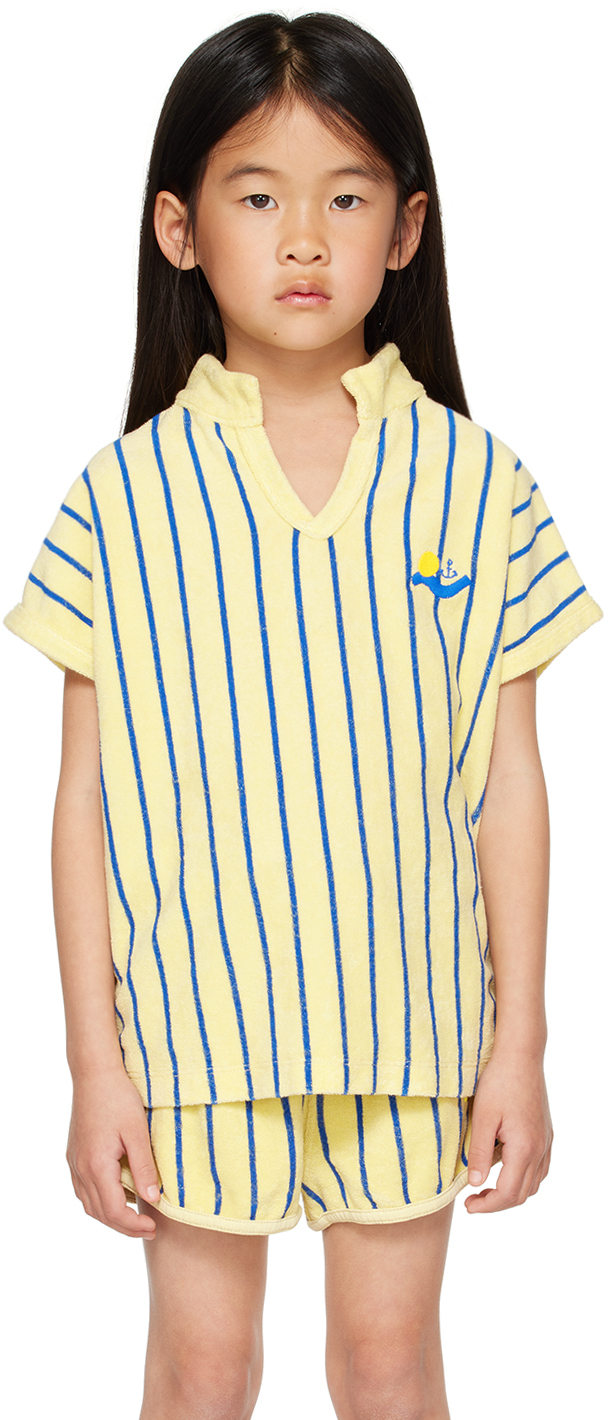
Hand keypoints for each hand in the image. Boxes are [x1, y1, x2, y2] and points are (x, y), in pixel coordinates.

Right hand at [66, 1066, 160, 1237]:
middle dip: (123, 1227)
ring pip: (88, 1204)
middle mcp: (81, 1168)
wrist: (94, 1073)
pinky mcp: (74, 1155)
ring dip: (110, 1216)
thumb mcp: (138, 1132)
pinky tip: (116, 1195)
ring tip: (134, 1217)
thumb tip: (153, 1199)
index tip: (153, 1228)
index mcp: (97, 1165)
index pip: (114, 1211)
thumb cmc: (119, 1098)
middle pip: (99, 1213)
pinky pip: (83, 1189)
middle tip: (148, 1229)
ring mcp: (74, 1162)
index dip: (133, 1225)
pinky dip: (99, 1201)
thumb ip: (144, 1168)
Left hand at [464, 1049, 552, 1213]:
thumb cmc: (498, 1082)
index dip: (487, 1206)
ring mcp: (546, 1142)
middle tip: (473, 1201)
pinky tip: (506, 1169)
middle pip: (523, 1193)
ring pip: (534, 1183)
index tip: (468, 1205)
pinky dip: (524, 1177)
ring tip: (486, 1187)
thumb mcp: (482, 1117)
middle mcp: (540, 1149)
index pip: (508, 1193)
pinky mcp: (546, 1133)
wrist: (520, 1055)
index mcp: (524, 1148)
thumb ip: (480, 1153)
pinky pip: (540, 1168)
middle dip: (497, 1203)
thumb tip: (476, 1184)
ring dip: (512, 1192)